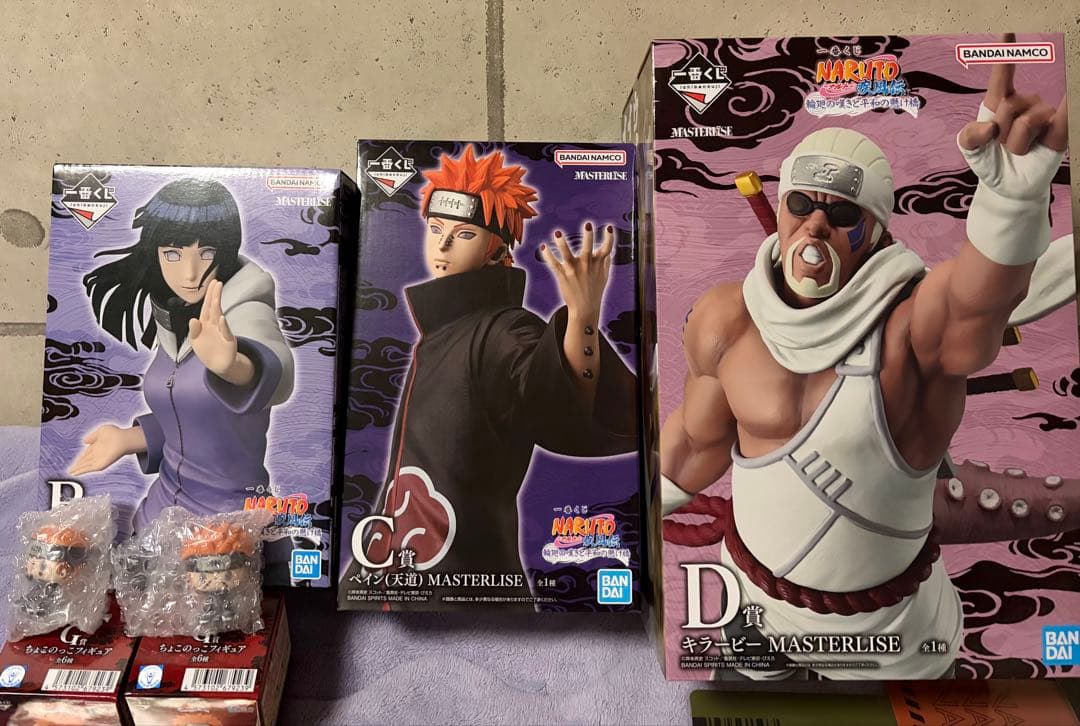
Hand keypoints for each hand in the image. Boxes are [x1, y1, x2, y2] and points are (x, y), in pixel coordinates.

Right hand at [69, 424, 135, 475]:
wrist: (122, 439)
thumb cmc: (115, 433)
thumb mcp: (101, 431)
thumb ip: (92, 436)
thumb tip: (84, 441)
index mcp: (98, 446)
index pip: (87, 453)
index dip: (81, 457)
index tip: (76, 461)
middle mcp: (98, 454)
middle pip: (86, 461)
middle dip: (78, 465)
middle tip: (70, 470)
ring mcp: (99, 459)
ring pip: (86, 465)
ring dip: (78, 469)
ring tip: (70, 472)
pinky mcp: (100, 464)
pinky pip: (89, 469)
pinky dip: (81, 471)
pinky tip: (75, 473)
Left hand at [189, 279, 239, 377]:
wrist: (218, 365)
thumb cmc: (207, 351)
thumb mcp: (195, 341)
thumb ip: (193, 330)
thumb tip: (193, 320)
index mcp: (205, 323)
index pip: (206, 306)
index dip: (208, 295)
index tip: (212, 283)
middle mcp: (214, 325)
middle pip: (214, 307)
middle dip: (214, 295)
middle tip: (217, 283)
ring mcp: (222, 331)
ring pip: (219, 317)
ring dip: (217, 307)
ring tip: (216, 297)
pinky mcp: (228, 341)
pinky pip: (225, 332)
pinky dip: (223, 326)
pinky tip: (221, 319)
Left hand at [540, 222, 614, 323]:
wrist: (585, 309)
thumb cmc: (594, 292)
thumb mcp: (604, 277)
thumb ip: (606, 262)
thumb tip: (609, 252)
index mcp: (598, 264)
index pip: (607, 248)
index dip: (610, 238)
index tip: (609, 228)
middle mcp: (586, 265)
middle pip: (588, 248)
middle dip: (588, 236)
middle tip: (588, 224)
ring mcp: (574, 270)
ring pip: (567, 254)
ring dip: (562, 244)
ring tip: (557, 233)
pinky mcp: (562, 275)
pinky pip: (553, 264)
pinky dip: (548, 256)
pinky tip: (543, 247)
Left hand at [958, 34, 1066, 196]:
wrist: (1007, 187)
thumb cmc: (990, 162)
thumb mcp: (970, 150)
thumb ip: (969, 136)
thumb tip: (990, 129)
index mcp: (999, 102)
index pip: (1003, 73)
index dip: (1006, 52)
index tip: (1007, 29)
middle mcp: (1024, 103)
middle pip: (1007, 106)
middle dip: (999, 133)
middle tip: (1002, 147)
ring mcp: (1044, 114)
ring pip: (1026, 121)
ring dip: (1016, 144)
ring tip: (1018, 152)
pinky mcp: (1060, 129)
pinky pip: (1066, 111)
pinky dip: (1070, 101)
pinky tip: (1072, 88)